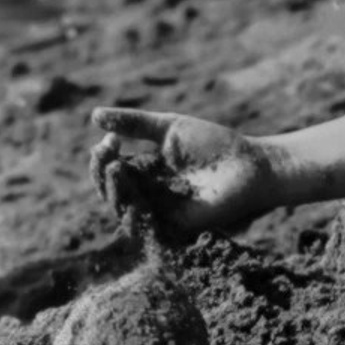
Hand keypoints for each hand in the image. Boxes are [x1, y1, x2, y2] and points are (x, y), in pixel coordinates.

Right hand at [89, 106, 280, 241]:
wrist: (251, 164)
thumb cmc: (214, 145)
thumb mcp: (169, 129)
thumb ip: (134, 124)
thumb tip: (93, 116)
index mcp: (145, 172)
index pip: (110, 171)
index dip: (102, 158)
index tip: (109, 140)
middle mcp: (148, 195)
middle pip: (111, 193)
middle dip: (101, 175)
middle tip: (105, 154)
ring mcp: (161, 213)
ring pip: (123, 210)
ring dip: (113, 192)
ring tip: (115, 169)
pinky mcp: (175, 228)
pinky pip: (147, 227)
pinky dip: (134, 213)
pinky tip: (131, 196)